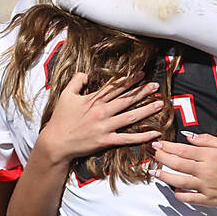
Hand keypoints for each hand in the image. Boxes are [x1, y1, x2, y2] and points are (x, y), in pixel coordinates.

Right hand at [38, 71, 164, 162]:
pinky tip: (155, 133)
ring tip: (160, 104)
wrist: (56, 142)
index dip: (130, 80)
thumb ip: (76, 81)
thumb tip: (85, 73)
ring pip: (130, 116)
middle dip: (142, 91)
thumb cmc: (61, 119)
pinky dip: (143, 136)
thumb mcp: (65, 95)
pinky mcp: (106, 140)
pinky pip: (128, 138)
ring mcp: (105, 126)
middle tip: (156, 86)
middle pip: (126, 99)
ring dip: (147, 110)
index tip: (141, 74)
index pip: (115, 87)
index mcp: (93, 100)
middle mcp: (101, 112)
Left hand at [150, 133, 216, 206]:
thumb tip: (187, 136)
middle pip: (176, 164)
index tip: (157, 144)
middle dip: (161, 158)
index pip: (182, 150)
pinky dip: (178, 194)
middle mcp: (205, 171)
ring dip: (164, 176)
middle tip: (151, 154)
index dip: (167, 146)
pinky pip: (188, 198)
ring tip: (154, 172)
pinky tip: (174, 189)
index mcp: (210, 156)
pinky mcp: (207, 200)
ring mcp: (205, 187)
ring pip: (178, 181)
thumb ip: (206, 140)